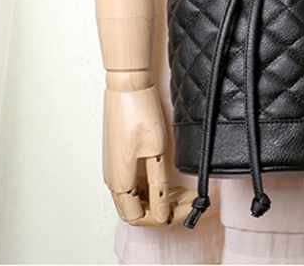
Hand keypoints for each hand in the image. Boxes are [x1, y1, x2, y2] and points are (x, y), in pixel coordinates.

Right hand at [103, 82, 196, 225]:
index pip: (140, 218)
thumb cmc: (139, 111)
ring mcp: (115, 169)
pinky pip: (135, 183)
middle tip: (190, 198)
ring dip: (160, 198)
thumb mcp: (155, 150)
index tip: (187, 207)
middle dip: (166, 209)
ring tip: (183, 189)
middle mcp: (113, 179)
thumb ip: (158, 184)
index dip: (165, 217)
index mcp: (120, 182)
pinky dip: (153, 186)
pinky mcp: (120, 158)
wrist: (127, 85)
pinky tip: (169, 179)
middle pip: (138, 210)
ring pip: (138, 197)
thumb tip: (161, 213)